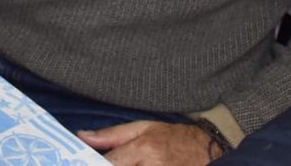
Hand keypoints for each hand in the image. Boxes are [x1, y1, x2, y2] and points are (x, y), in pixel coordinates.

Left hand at [79, 120, 222, 163]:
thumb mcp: (142, 128)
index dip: (94, 165)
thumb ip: (111, 135)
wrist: (208, 149)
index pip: (110, 165)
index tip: (82, 163)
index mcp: (143, 150)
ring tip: (118, 163)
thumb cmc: (172, 137)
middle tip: (99, 162)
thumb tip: (82, 137)